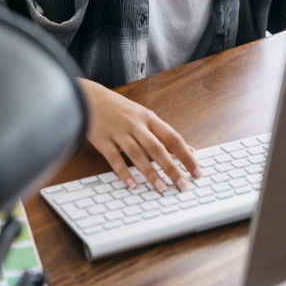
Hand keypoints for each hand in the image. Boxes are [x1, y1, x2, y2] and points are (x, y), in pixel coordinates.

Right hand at [78, 79, 200, 191]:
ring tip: (161, 188)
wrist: (88, 97)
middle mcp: (136, 124)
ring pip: (137, 155)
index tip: (196, 171)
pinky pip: (115, 159)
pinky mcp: (103, 140)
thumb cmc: (119, 108)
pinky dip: (124, 173)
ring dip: (150, 173)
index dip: (186, 155)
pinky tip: (132, 185)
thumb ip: (164, 133)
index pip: (172, 138)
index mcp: (149, 118)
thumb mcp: (144, 116)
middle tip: (183, 185)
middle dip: (172, 168)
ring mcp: (119, 132)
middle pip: (157, 148)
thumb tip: (189, 150)